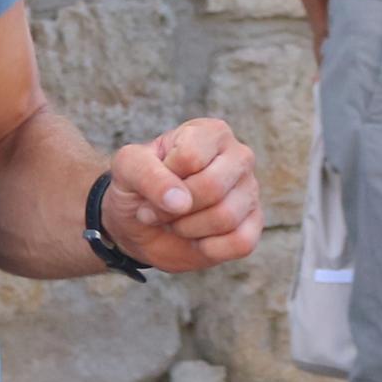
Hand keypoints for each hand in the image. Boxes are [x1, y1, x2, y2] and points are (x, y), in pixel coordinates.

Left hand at [100, 118, 263, 270]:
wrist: (140, 225)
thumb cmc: (137, 187)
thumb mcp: (127, 169)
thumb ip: (147, 175)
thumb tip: (180, 202)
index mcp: (210, 132)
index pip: (191, 157)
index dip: (163, 180)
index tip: (151, 185)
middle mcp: (238, 156)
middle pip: (213, 187)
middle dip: (174, 210)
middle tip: (158, 211)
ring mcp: (250, 190)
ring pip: (226, 217)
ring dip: (188, 229)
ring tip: (176, 222)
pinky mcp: (255, 224)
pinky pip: (241, 242)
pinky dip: (209, 248)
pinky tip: (197, 240)